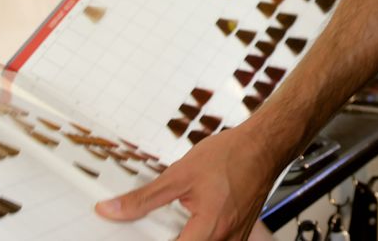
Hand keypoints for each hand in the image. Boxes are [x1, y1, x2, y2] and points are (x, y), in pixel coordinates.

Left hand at [95, 127, 277, 240]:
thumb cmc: (233, 156)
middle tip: (153, 226)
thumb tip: (114, 209)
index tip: (134, 235)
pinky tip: (191, 219)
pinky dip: (197, 235)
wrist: (264, 146)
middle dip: (167, 237)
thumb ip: (144, 198)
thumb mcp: (179, 174)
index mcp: (209, 229)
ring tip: (177, 218)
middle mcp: (225, 240)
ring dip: (183, 237)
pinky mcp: (237, 235)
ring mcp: (234, 240)